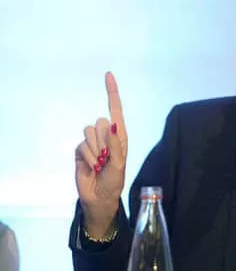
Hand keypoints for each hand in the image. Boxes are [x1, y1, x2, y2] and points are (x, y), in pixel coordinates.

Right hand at [75, 72, 127, 232]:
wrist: (99, 196)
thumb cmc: (114, 180)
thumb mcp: (119, 164)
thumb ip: (116, 144)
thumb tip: (112, 124)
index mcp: (120, 135)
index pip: (116, 109)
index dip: (112, 92)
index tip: (108, 75)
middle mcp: (107, 135)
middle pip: (100, 122)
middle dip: (103, 141)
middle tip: (106, 157)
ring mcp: (92, 142)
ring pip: (88, 132)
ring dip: (94, 150)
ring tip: (99, 163)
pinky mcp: (80, 150)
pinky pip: (80, 145)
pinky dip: (86, 157)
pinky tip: (90, 166)